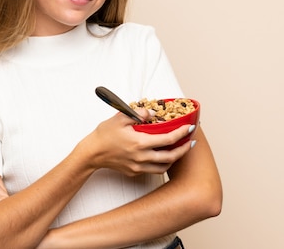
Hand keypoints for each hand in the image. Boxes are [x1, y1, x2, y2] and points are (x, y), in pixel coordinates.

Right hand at [78, 107, 194, 176]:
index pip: (168, 139)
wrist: (92, 153)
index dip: (182, 134)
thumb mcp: (120, 117)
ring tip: (179, 150)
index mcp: (140, 143)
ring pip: (163, 166)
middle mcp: (142, 157)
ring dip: (174, 159)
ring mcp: (138, 167)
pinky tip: (162, 155)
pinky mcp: (134, 172)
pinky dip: (161, 163)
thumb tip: (152, 113)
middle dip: (184, 149)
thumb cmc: (104, 134)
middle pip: (171, 157)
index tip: (190, 128)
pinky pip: (152, 169)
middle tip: (191, 142)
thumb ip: (138, 113)